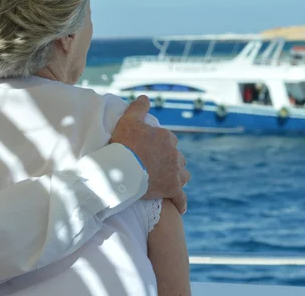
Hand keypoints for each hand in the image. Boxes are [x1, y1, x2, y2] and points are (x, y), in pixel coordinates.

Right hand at [110, 96, 189, 213]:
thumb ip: (138, 107)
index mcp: (166, 137)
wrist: (121, 167)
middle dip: (171, 161)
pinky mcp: (172, 188)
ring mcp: (174, 172)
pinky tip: (180, 208)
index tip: (152, 151)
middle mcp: (174, 154)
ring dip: (178, 178)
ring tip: (169, 183)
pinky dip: (181, 203)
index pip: (170, 141)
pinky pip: (181, 198)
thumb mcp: (128, 119)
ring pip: (183, 175)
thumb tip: (145, 97)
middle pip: (178, 158)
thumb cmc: (123, 143)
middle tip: (157, 168)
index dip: (162, 146)